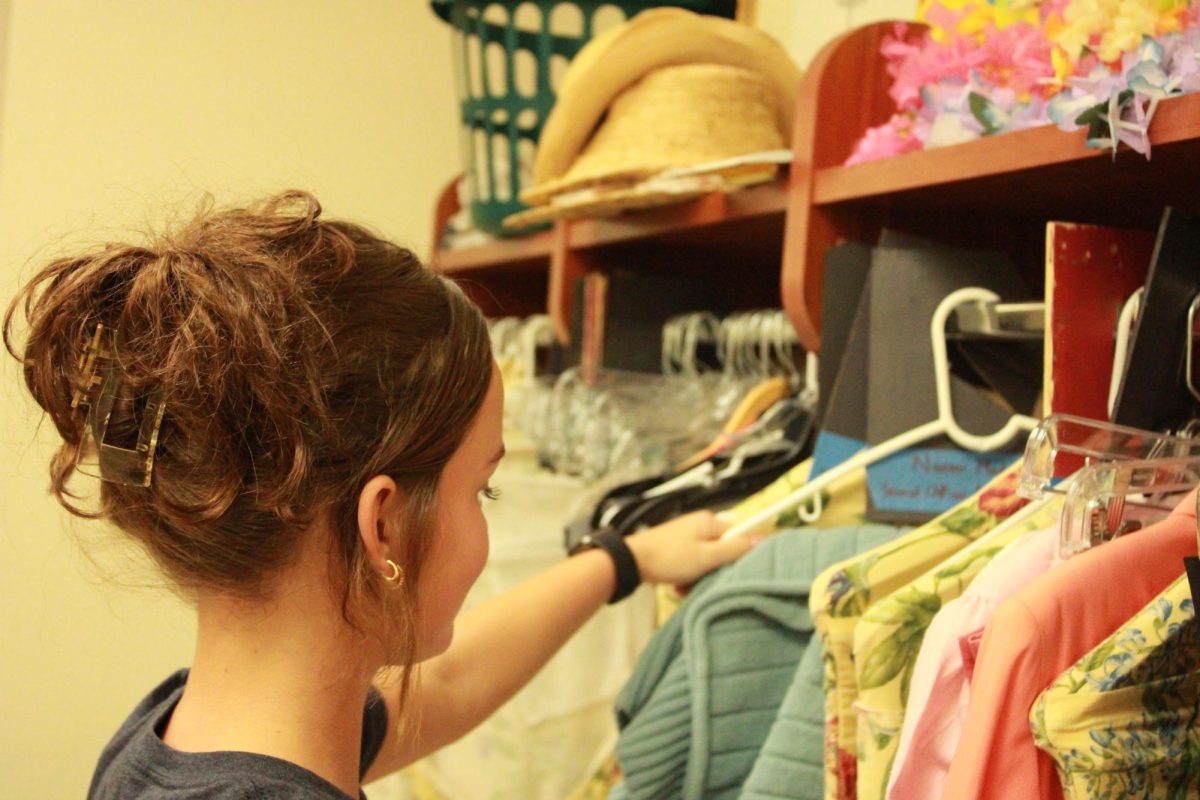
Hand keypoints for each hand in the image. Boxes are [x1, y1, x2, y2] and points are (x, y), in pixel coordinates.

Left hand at [625, 510, 760, 586]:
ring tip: (686, 586)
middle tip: (703, 580)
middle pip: (722, 551)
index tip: (739, 569)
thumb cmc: (669, 558)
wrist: (632, 562)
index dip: (741, 554)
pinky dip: (687, 578)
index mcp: (709, 522)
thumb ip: (735, 549)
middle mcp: (699, 526)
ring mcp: (686, 538)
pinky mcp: (676, 550)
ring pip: (706, 562)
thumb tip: (762, 539)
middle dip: (714, 571)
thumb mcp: (707, 556)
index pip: (739, 535)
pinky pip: (692, 565)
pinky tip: (678, 586)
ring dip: (699, 578)